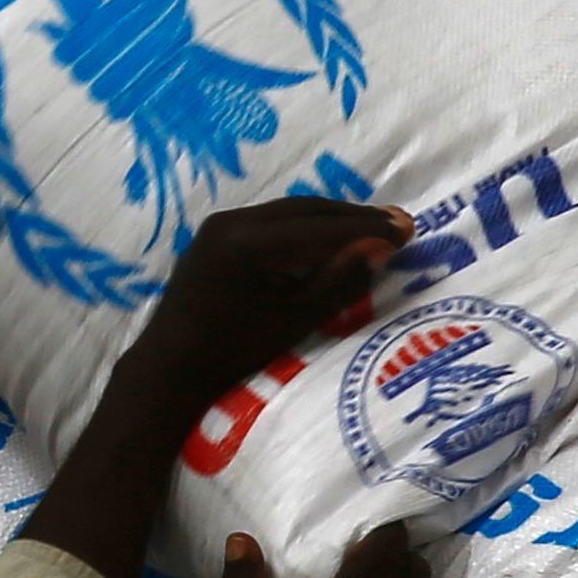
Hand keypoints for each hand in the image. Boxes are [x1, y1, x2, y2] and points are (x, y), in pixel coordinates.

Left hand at [119, 198, 412, 426]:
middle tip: (398, 223)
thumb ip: (338, 281)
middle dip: (354, 217)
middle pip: (307, 210)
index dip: (368, 229)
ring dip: (331, 219)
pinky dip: (304, 226)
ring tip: (372, 228)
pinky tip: (328, 237)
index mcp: (251, 242)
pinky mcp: (216, 234)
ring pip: (289, 212)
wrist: (169, 367)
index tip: (407, 230)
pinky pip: (271, 221)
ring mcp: (221, 224)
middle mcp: (233, 220)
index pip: (323, 228)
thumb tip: (379, 247)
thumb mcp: (295, 320)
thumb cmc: (233, 352)